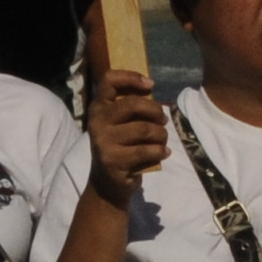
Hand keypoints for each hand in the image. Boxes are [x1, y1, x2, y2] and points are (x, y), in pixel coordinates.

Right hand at [80, 69, 167, 204]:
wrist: (107, 184)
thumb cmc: (119, 147)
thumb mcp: (119, 124)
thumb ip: (131, 107)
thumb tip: (152, 90)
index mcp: (98, 108)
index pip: (109, 80)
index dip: (131, 77)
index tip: (150, 84)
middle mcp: (97, 122)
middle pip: (133, 104)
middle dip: (156, 111)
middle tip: (164, 120)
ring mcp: (103, 142)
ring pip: (145, 129)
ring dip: (162, 135)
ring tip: (163, 140)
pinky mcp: (113, 161)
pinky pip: (147, 150)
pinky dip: (161, 151)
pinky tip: (164, 153)